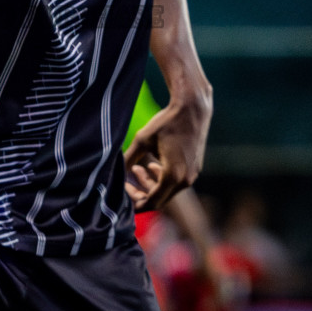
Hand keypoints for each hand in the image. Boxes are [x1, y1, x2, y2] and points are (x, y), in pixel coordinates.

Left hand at [123, 96, 210, 211]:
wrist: (192, 108)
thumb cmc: (166, 122)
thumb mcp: (142, 140)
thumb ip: (128, 160)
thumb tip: (116, 173)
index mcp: (173, 176)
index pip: (152, 203)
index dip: (135, 203)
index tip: (123, 196)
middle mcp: (186, 180)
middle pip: (159, 199)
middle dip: (140, 192)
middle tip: (126, 181)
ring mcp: (193, 175)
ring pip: (167, 191)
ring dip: (150, 184)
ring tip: (136, 169)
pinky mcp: (195, 168)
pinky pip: (175, 182)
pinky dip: (161, 178)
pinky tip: (151, 164)